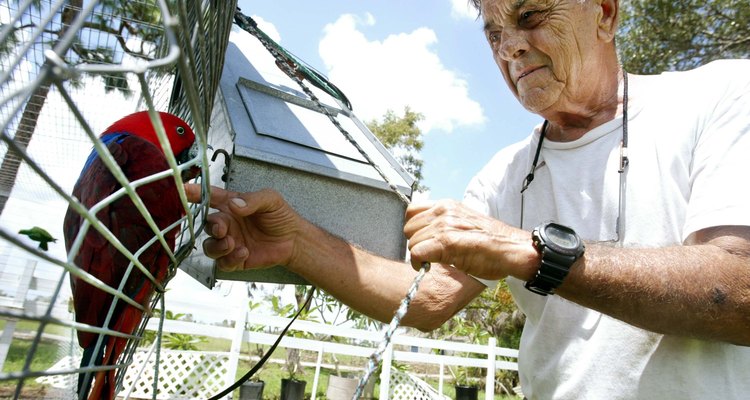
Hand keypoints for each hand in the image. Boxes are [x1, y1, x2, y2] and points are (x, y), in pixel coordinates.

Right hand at [185, 184, 300, 271]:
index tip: (182, 190)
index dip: (194, 193)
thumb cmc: (281, 216)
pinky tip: (244, 252)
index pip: (209, 197)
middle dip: (213, 227)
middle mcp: (227, 224)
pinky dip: (230, 259)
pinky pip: (223, 263)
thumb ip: (252, 200)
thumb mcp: (271, 200)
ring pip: (210, 246)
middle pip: (208, 225)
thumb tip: (234, 205)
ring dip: (217, 246)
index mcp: (231, 205)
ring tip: (233, 243)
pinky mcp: (235, 259)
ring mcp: (230, 242)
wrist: (294, 240)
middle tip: (223, 229)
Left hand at [403, 200, 538, 280]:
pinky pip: (416, 252)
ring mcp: (445, 226)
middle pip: (409, 227)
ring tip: (432, 260)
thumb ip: (446, 223)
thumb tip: (428, 233)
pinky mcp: (446, 242)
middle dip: (415, 242)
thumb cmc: (491, 242)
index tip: (422, 239)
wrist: (511, 249)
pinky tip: (427, 267)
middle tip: (428, 253)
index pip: (412, 210)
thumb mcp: (464, 223)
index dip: (414, 228)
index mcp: (448, 205)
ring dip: (418, 253)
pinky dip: (418, 262)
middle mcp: (444, 211)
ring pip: (412, 241)